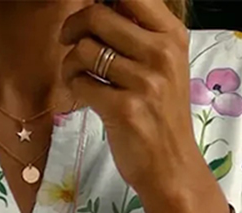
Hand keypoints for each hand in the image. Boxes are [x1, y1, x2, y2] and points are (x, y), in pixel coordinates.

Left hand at [61, 0, 203, 201]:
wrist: (171, 166)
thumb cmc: (162, 116)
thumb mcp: (165, 66)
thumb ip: (139, 34)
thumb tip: (99, 7)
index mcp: (172, 36)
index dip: (98, 1)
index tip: (88, 12)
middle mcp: (161, 54)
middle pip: (99, 15)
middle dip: (74, 26)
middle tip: (68, 39)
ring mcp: (144, 82)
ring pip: (85, 50)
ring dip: (70, 62)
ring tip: (77, 75)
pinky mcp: (124, 109)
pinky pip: (81, 83)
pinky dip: (74, 86)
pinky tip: (81, 93)